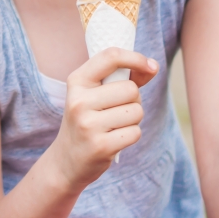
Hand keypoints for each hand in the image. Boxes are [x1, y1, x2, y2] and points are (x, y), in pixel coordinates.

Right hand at [47, 47, 157, 190]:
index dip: (136, 58)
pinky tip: (114, 140)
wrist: (66, 160)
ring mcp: (88, 124)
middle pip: (131, 89)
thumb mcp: (94, 95)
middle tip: (117, 111)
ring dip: (133, 120)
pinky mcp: (100, 146)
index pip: (111, 56)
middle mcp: (79, 101)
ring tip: (114, 126)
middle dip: (134, 100)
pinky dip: (131, 135)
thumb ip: (122, 79)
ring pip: (135, 111)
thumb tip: (153, 67)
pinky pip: (135, 132)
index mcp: (77, 81)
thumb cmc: (87, 121)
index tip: (150, 66)